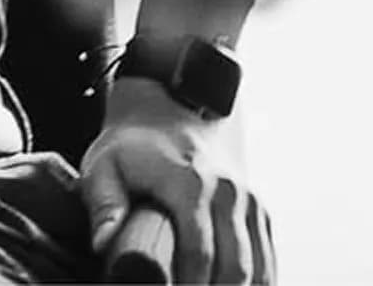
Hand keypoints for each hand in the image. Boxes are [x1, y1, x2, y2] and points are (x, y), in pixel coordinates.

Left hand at [80, 82, 271, 284]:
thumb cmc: (133, 142)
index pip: (201, 251)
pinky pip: (268, 261)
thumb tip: (103, 244)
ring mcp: (248, 201)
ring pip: (259, 269)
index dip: (190, 284)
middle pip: (236, 267)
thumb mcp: (105, 163)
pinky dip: (257, 284)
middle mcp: (228, 191)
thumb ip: (104, 203)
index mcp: (190, 182)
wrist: (170, 104)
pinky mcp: (259, 210)